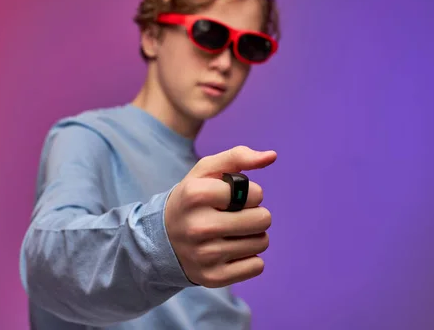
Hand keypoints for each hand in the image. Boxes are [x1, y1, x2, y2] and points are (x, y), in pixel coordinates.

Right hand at [165, 146, 276, 287]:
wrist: (161, 239)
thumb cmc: (193, 199)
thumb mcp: (206, 171)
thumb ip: (238, 156)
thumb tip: (272, 156)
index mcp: (196, 195)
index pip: (254, 193)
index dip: (250, 193)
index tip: (234, 197)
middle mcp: (199, 226)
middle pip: (263, 219)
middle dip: (256, 214)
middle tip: (238, 215)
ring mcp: (205, 255)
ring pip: (262, 242)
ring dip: (254, 235)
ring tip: (233, 232)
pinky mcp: (213, 278)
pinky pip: (257, 266)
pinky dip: (250, 257)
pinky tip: (231, 250)